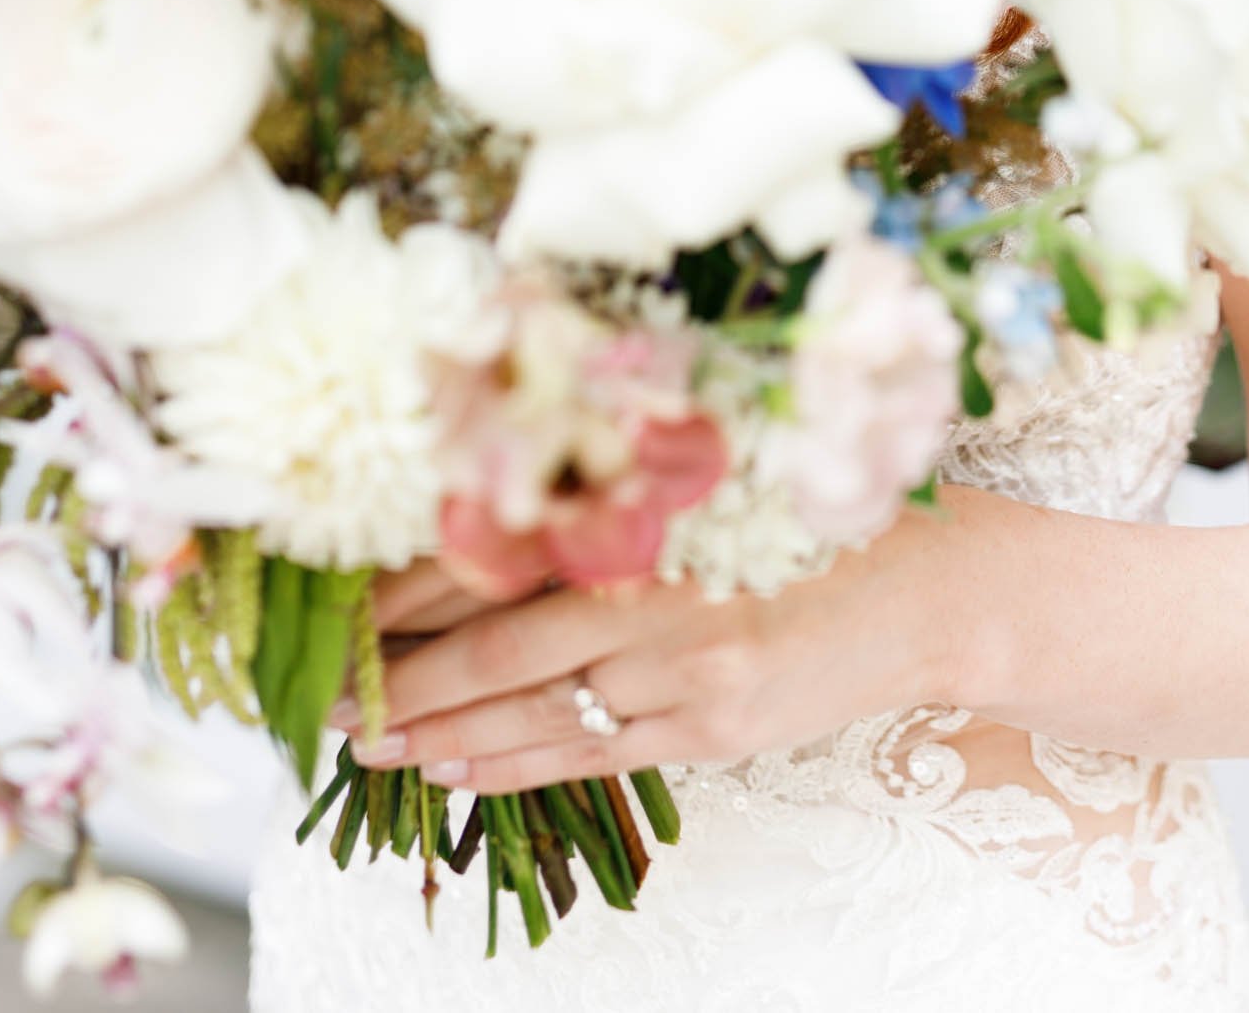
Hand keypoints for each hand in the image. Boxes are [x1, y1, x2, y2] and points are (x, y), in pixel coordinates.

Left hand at [342, 497, 970, 794]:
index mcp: (647, 509)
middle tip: (323, 692)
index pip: (498, 552)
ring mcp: (684, 670)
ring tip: (365, 742)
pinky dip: (514, 765)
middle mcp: (657, 589)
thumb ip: (606, 495)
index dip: (412, 586)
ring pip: (533, 709)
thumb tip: (482, 509)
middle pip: (496, 639)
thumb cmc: (806, 511)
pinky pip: (589, 754)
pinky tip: (454, 771)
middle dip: (402, 669)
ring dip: (439, 730)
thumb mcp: (705, 477)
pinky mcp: (710, 730)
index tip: (341, 605)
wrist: (925, 587)